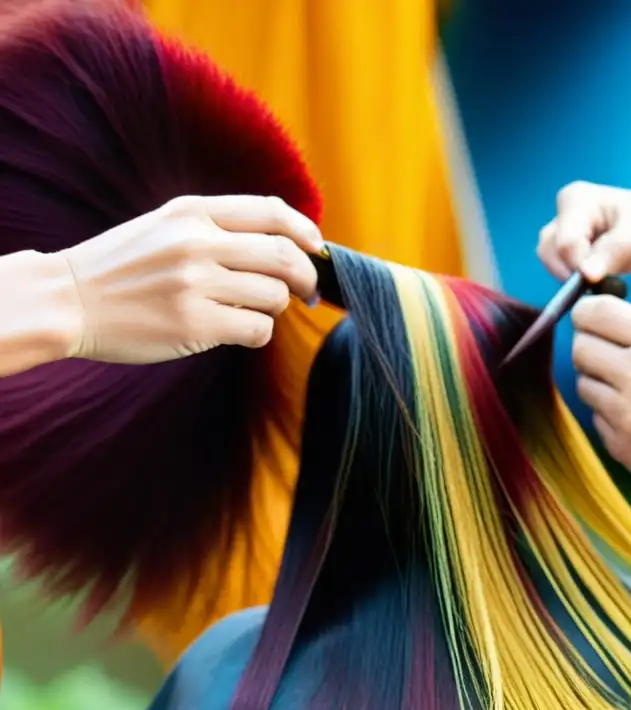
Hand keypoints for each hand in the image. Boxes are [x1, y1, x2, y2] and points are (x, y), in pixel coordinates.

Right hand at [56, 195, 322, 363]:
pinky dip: (259, 332)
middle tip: (308, 291)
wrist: (68, 302)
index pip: (271, 211)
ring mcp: (195, 285)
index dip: (305, 230)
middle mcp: (196, 243)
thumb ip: (220, 226)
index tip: (318, 248)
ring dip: (276, 306)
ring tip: (254, 309)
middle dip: (306, 276)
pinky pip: (257, 329)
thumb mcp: (167, 225)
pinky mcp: (193, 325)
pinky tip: (242, 331)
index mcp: (192, 212)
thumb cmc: (125, 266)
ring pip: (274, 295)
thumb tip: (288, 244)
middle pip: (284, 255)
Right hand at [537, 181, 630, 281]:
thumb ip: (611, 253)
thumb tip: (587, 274)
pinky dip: (573, 275)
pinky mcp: (560, 241)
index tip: (604, 280)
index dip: (580, 268)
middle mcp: (562, 209)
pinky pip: (556, 265)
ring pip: (549, 260)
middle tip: (605, 279)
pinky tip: (597, 273)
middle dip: (573, 272)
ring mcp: (559, 225)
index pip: (566, 244)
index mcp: (576, 199)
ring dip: (572, 276)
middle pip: (550, 251)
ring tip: (603, 273)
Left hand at [570, 294, 630, 499]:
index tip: (589, 318)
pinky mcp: (619, 443)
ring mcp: (626, 413)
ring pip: (583, 383)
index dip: (586, 311)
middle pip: (580, 347)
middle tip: (608, 354)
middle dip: (590, 346)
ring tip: (628, 389)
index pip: (597, 312)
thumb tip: (609, 318)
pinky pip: (595, 416)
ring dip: (599, 382)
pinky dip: (609, 413)